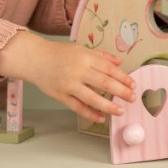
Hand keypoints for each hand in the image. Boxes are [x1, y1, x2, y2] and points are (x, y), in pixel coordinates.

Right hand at [0, 32, 135, 123]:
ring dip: (108, 106)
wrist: (34, 58)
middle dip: (121, 92)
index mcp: (85, 57)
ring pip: (92, 98)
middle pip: (104, 83)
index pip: (109, 68)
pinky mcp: (60, 96)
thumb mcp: (81, 49)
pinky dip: (90, 114)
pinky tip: (101, 118)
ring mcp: (69, 84)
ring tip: (120, 111)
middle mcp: (78, 70)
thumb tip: (119, 62)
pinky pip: (78, 107)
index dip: (123, 77)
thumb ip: (101, 56)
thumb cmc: (59, 53)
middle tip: (132, 98)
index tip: (133, 85)